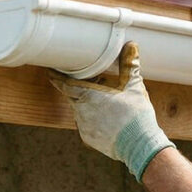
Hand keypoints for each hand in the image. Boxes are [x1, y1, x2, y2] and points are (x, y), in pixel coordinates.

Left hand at [49, 42, 174, 180]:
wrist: (140, 146)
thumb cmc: (136, 115)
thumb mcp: (134, 86)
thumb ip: (129, 65)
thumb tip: (131, 45)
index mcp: (88, 96)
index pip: (65, 84)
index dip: (57, 77)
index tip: (51, 71)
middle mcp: (81, 112)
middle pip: (73, 96)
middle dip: (77, 88)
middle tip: (88, 80)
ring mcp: (83, 127)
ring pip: (79, 110)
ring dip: (86, 103)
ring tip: (101, 98)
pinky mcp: (89, 139)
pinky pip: (85, 124)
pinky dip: (91, 117)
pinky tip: (105, 117)